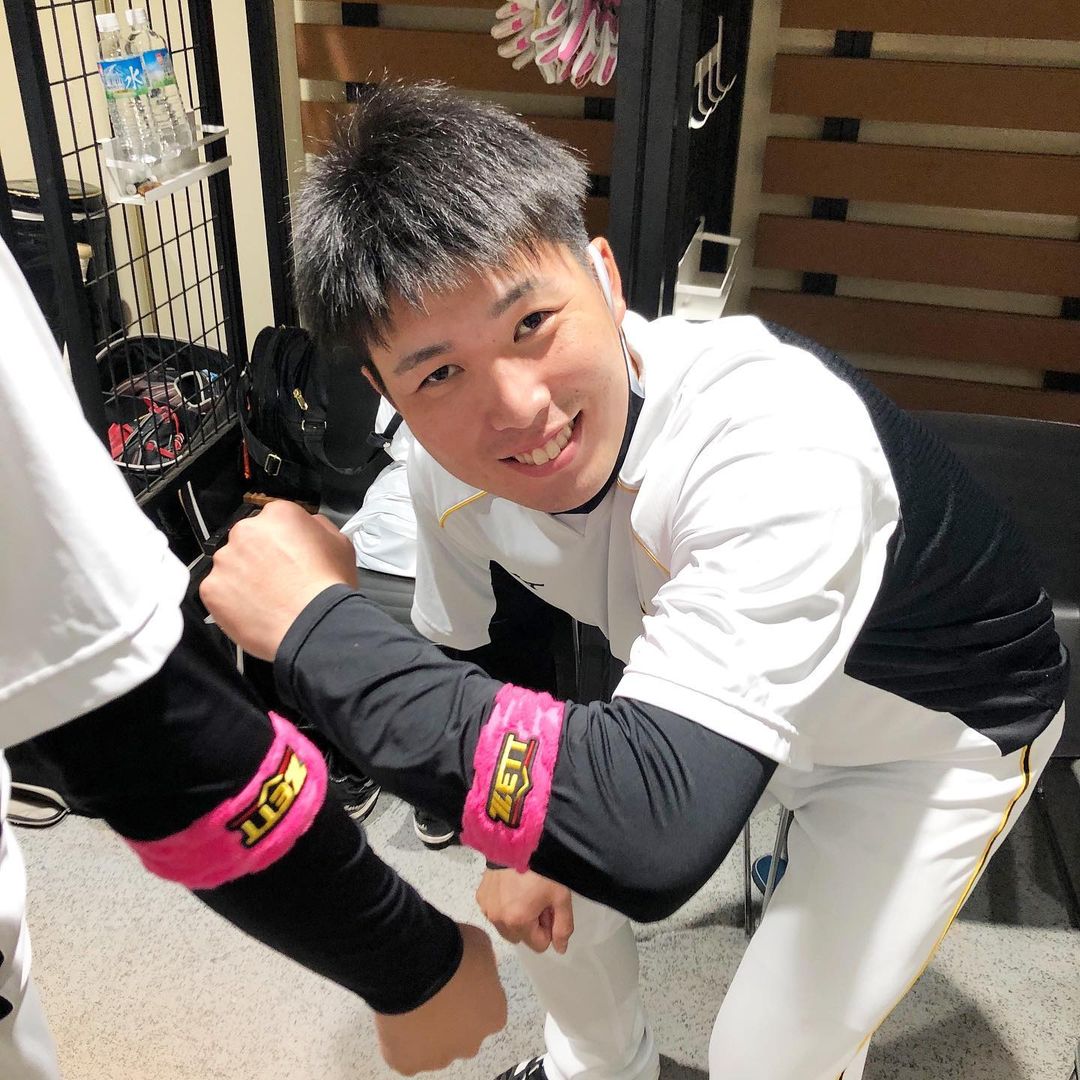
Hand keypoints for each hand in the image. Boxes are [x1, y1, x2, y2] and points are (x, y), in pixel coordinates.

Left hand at [199, 499, 357, 660]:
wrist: (313, 625)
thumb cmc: (329, 587)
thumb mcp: (340, 544)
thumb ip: (319, 527)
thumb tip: (309, 526)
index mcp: (279, 515)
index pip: (275, 520)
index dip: (283, 541)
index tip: (289, 557)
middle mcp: (247, 531)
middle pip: (248, 540)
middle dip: (259, 557)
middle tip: (278, 580)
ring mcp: (225, 560)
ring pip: (231, 565)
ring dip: (244, 578)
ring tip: (267, 599)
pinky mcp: (211, 588)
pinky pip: (218, 591)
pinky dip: (231, 601)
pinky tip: (254, 611)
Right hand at [373, 923, 506, 1074]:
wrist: (412, 963)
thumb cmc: (453, 950)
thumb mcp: (481, 945)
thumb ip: (484, 964)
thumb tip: (474, 969)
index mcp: (493, 1016)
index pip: (486, 1010)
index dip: (470, 994)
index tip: (455, 979)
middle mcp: (470, 1044)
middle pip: (462, 1034)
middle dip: (451, 1018)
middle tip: (433, 991)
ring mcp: (438, 1058)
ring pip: (434, 1048)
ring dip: (426, 1030)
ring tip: (411, 1000)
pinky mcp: (408, 1064)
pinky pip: (405, 1054)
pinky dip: (400, 1039)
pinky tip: (395, 1016)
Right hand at [476, 868, 573, 953]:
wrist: (516, 839)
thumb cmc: (542, 868)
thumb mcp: (561, 897)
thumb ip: (563, 926)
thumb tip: (560, 949)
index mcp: (518, 922)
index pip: (539, 944)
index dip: (549, 927)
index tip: (549, 907)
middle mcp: (498, 919)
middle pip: (521, 937)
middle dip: (531, 924)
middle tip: (537, 899)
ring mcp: (486, 908)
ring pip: (506, 926)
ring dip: (516, 917)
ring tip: (523, 892)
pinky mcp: (480, 896)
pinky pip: (495, 912)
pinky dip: (503, 906)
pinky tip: (510, 887)